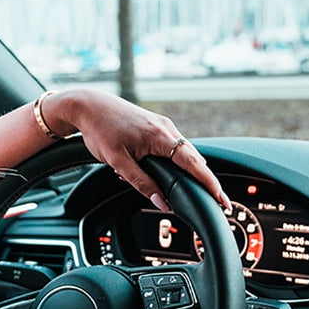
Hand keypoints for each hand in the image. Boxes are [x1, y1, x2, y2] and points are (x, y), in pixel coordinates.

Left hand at [46, 88, 230, 211]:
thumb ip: (141, 184)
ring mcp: (163, 125)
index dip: (209, 183)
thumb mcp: (117, 162)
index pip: (193, 164)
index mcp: (159, 136)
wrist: (88, 105)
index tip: (220, 197)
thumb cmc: (100, 129)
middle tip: (219, 200)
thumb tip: (161, 203)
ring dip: (195, 171)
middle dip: (208, 180)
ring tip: (203, 190)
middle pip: (196, 159)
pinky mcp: (157, 126)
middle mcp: (166, 128)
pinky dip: (182, 161)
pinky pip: (176, 146)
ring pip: (186, 153)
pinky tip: (178, 173)